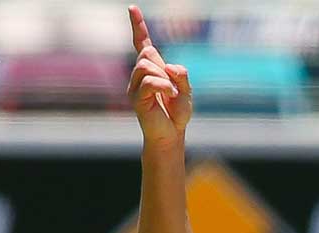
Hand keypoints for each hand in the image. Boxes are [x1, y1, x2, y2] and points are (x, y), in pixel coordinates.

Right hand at [127, 7, 191, 142]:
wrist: (171, 135)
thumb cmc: (177, 113)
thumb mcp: (186, 91)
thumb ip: (181, 75)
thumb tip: (168, 67)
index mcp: (152, 69)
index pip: (142, 44)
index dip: (138, 26)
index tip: (132, 8)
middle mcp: (139, 74)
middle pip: (147, 53)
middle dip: (163, 66)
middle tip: (173, 87)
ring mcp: (135, 85)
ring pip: (146, 66)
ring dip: (164, 78)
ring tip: (171, 94)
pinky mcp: (135, 97)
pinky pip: (149, 81)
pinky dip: (164, 86)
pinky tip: (171, 96)